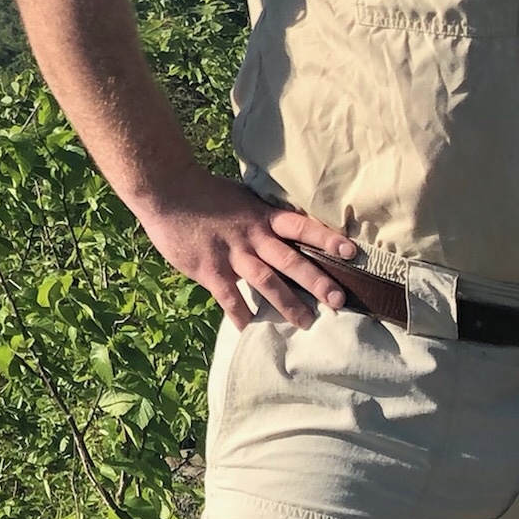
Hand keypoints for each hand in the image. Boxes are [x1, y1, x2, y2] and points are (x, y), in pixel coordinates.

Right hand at [135, 174, 359, 326]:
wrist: (167, 191)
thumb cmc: (203, 193)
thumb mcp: (241, 199)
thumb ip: (260, 218)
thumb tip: (280, 231)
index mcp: (262, 217)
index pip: (302, 227)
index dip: (327, 238)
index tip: (352, 252)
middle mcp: (253, 236)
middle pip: (291, 261)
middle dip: (317, 282)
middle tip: (339, 301)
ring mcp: (232, 254)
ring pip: (266, 282)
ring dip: (288, 304)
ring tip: (306, 323)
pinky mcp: (210, 269)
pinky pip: (230, 297)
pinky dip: (240, 314)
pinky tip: (249, 328)